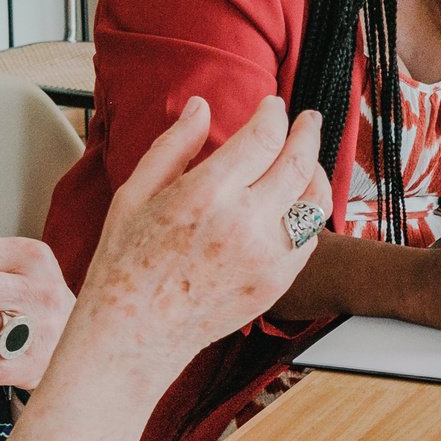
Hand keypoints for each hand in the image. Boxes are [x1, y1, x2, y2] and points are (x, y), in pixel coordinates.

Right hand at [72, 96, 327, 381]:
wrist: (134, 335)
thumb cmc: (125, 264)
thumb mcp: (134, 194)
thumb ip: (174, 146)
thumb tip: (200, 106)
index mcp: (205, 195)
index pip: (263, 137)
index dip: (274, 114)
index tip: (272, 105)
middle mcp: (243, 223)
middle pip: (298, 161)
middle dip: (307, 132)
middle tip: (308, 119)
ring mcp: (265, 256)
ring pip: (314, 200)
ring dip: (315, 171)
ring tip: (307, 158)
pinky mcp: (276, 283)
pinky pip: (308, 238)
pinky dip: (308, 215)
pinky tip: (295, 203)